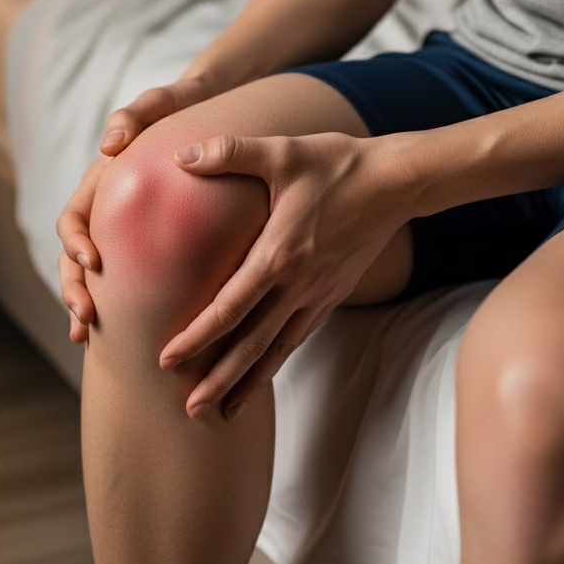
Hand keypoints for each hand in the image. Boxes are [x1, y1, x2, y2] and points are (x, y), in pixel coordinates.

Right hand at [57, 74, 219, 340]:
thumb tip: (111, 143)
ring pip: (92, 276)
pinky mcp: (146, 243)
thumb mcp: (157, 104)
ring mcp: (124, 230)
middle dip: (73, 288)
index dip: (76, 243)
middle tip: (84, 317)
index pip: (74, 220)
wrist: (210, 112)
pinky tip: (124, 334)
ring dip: (83, 304)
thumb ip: (133, 115)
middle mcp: (107, 211)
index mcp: (101, 184)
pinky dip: (117, 306)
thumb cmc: (180, 107)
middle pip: (74, 258)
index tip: (94, 261)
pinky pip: (125, 279)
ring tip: (85, 335)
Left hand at [159, 132, 410, 420]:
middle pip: (252, 343)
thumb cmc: (338, 163)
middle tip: (188, 411)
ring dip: (247, 382)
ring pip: (277, 349)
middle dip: (218, 379)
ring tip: (221, 412)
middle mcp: (299, 284)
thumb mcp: (283, 151)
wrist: (397, 181)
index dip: (197, 336)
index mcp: (280, 254)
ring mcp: (318, 294)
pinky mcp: (332, 294)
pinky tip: (262, 373)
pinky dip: (277, 361)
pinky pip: (298, 337)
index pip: (230, 307)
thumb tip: (181, 154)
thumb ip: (230, 152)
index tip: (166, 359)